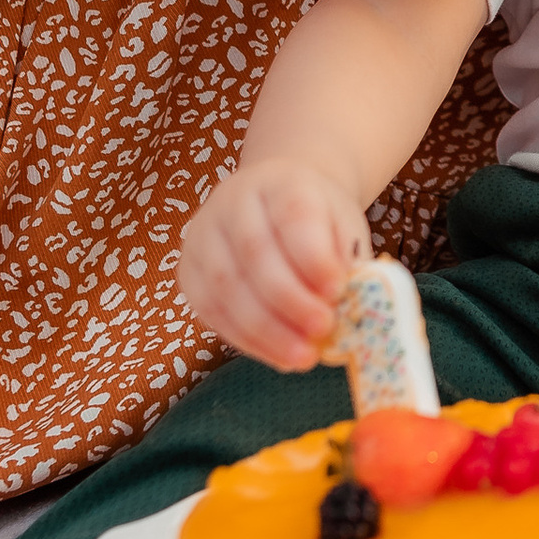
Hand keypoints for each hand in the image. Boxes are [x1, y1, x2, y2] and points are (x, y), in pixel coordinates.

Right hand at [179, 160, 371, 371]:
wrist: (276, 202)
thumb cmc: (317, 220)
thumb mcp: (344, 228)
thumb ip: (347, 263)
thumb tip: (350, 309)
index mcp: (281, 182)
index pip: (293, 215)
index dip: (313, 257)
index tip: (337, 290)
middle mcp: (233, 200)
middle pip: (255, 253)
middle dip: (290, 300)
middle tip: (322, 329)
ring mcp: (203, 234)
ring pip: (226, 286)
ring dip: (267, 330)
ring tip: (303, 356)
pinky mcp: (188, 270)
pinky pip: (210, 310)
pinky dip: (246, 340)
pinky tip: (277, 356)